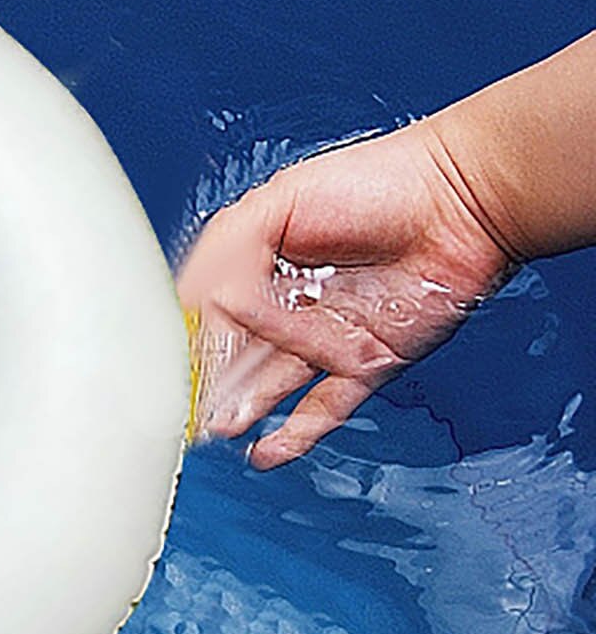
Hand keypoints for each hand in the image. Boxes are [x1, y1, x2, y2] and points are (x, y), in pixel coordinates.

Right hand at [177, 123, 513, 468]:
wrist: (465, 197)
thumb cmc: (379, 181)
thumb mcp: (278, 204)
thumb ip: (229, 256)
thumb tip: (210, 313)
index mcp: (257, 260)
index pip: (207, 309)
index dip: (187, 336)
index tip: (167, 363)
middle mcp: (287, 301)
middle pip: (234, 353)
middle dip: (207, 382)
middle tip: (185, 408)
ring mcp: (326, 336)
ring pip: (272, 383)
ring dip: (244, 408)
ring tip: (220, 427)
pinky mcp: (368, 363)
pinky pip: (325, 406)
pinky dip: (297, 434)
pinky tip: (268, 452)